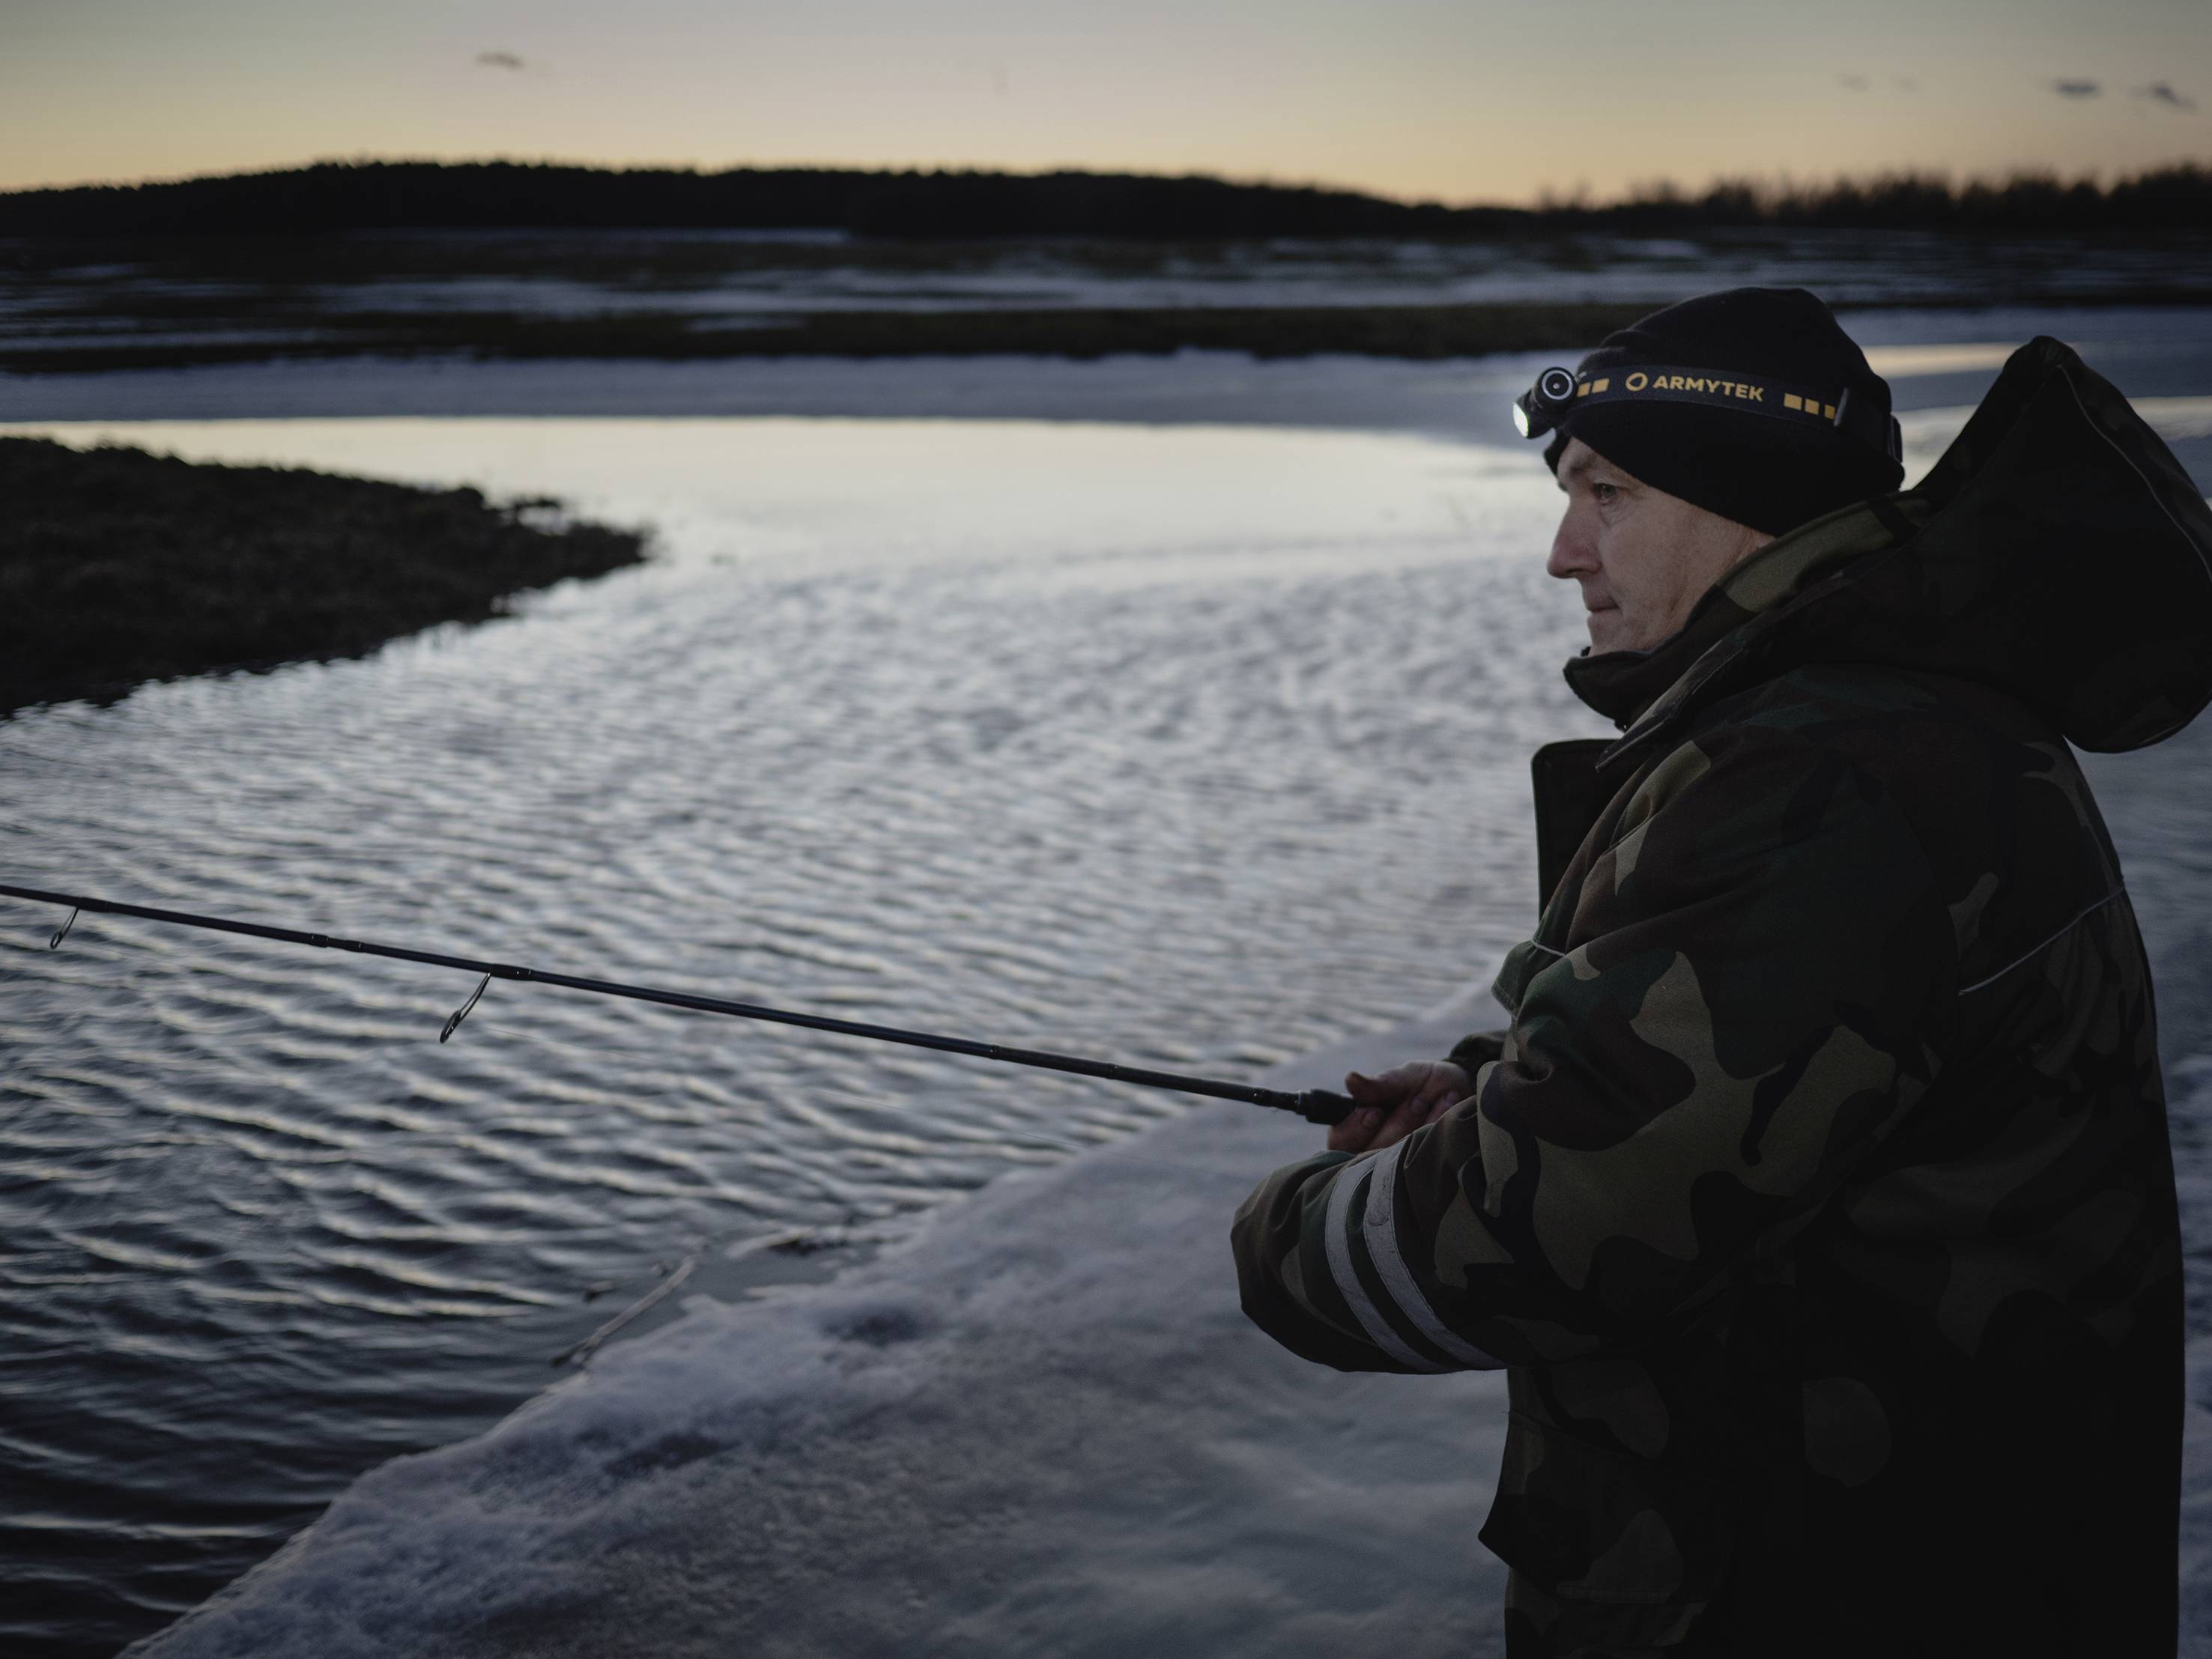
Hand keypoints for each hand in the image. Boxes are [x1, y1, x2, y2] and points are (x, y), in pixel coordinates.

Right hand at [1327, 1060, 1472, 1154]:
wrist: (1463, 1091)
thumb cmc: (1425, 1083)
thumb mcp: (1404, 1077)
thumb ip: (1379, 1084)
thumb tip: (1350, 1081)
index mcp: (1360, 1126)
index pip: (1340, 1140)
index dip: (1354, 1129)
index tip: (1374, 1112)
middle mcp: (1375, 1149)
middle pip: (1368, 1154)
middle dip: (1397, 1124)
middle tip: (1417, 1101)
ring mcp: (1398, 1165)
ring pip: (1397, 1158)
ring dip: (1418, 1126)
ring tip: (1431, 1103)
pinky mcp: (1423, 1171)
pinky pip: (1425, 1160)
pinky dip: (1436, 1130)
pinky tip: (1446, 1111)